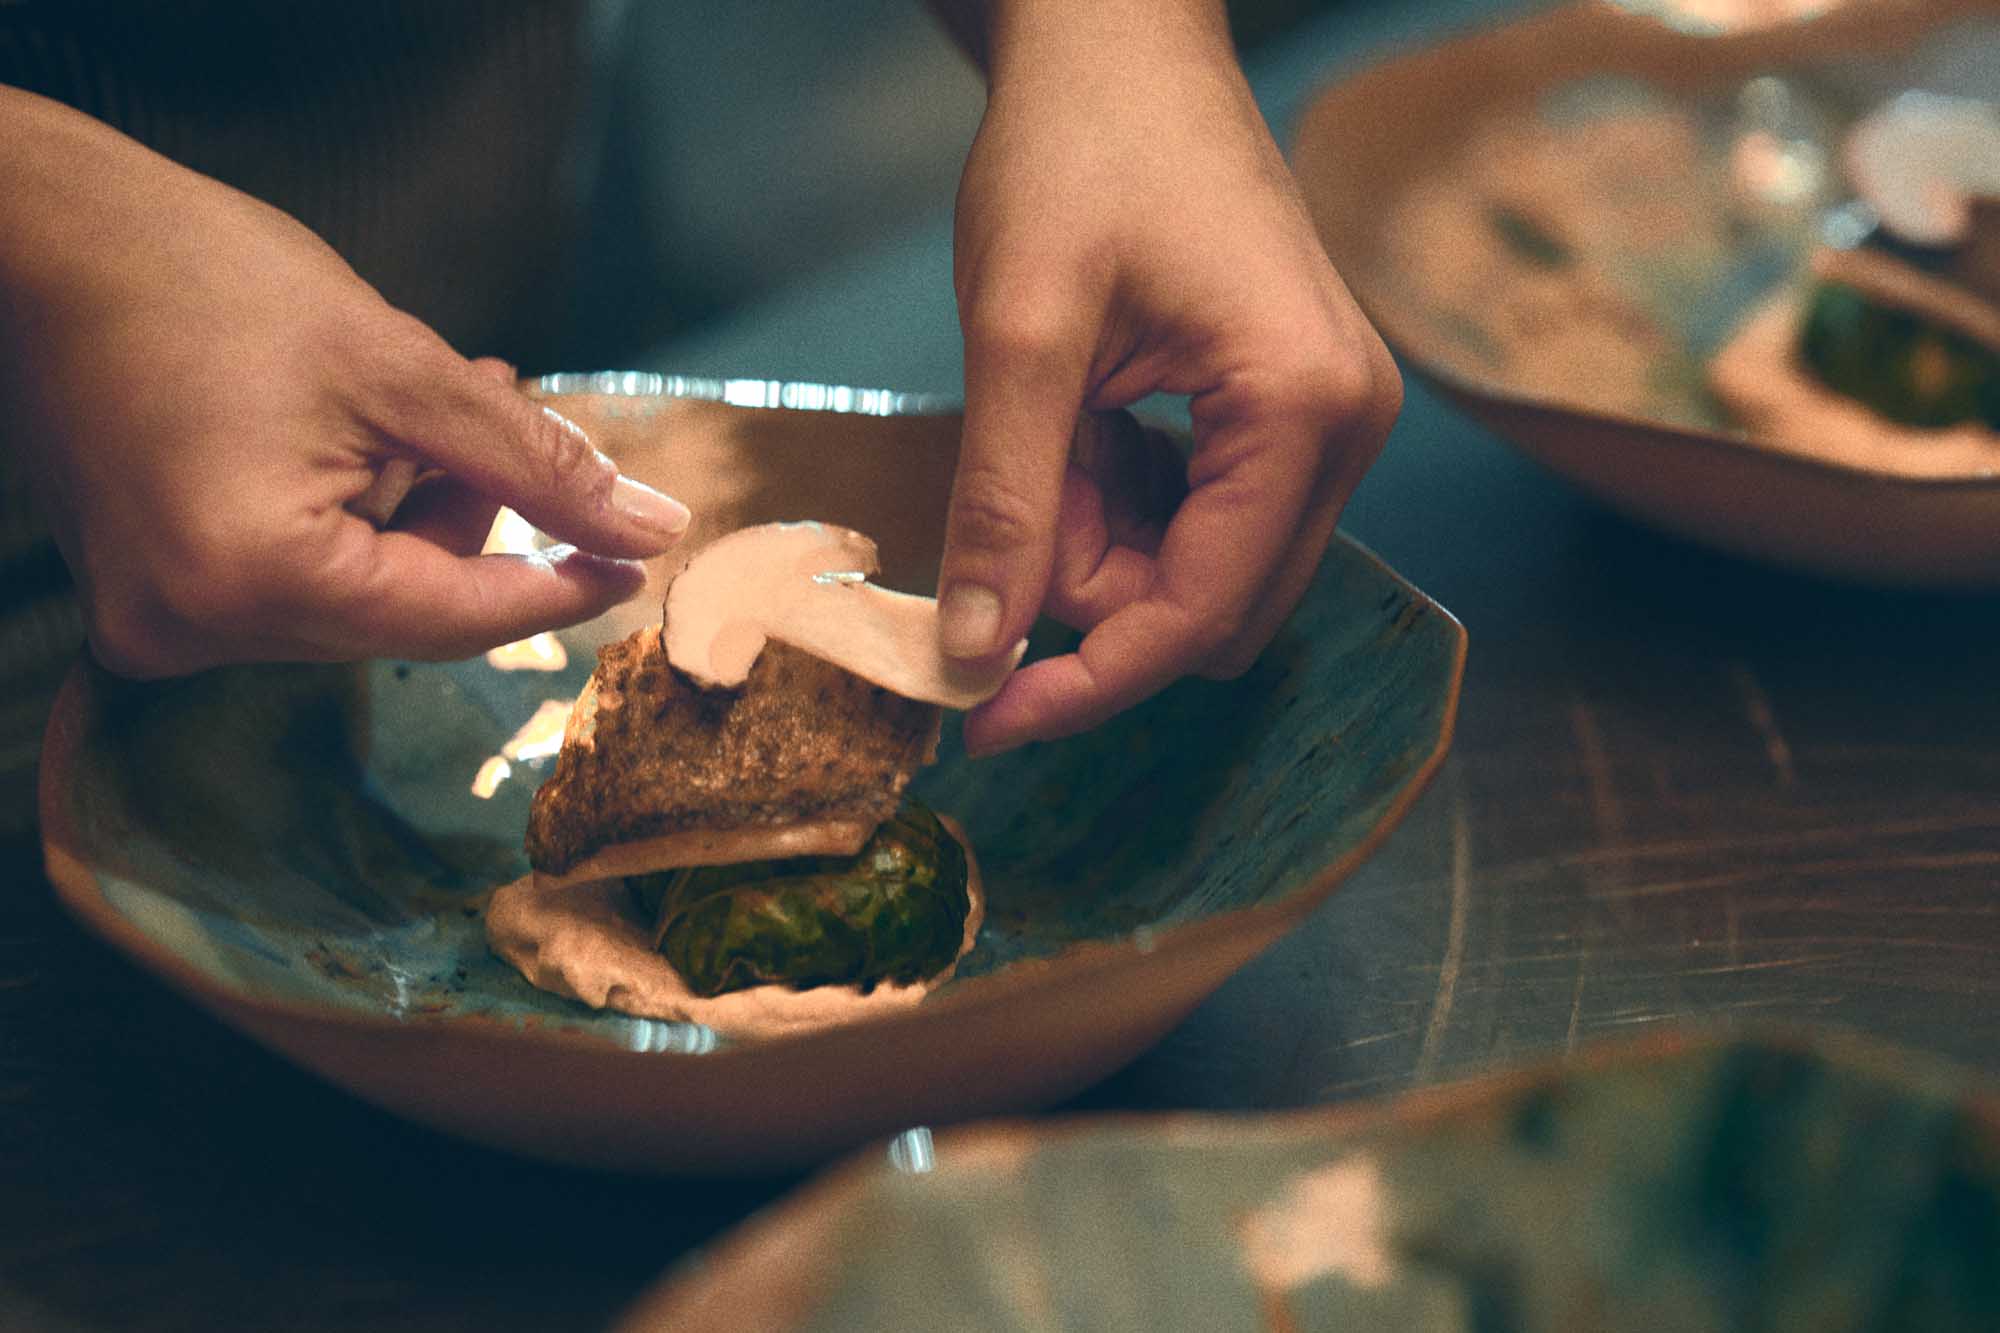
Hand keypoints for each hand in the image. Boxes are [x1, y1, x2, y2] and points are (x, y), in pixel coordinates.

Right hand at [0, 88, 689, 677]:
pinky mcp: (148, 592)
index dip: (558, 587)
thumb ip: (538, 463)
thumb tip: (652, 528)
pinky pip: (292, 581)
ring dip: (412, 510)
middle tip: (506, 406)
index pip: (452, 619)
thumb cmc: (209, 280)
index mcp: (249, 579)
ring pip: (355, 596)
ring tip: (421, 405)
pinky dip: (350, 518)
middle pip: (403, 611)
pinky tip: (360, 436)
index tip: (635, 560)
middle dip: (471, 517)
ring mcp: (157, 619)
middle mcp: (190, 628)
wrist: (49, 239)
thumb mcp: (405, 372)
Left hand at [933, 2, 1400, 753]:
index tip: (985, 724)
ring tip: (1044, 440)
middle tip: (1007, 517)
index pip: (1199, 614)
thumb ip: (1005, 503)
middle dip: (1096, 599)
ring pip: (1203, 574)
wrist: (1119, 44)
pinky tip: (1081, 434)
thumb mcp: (1018, 333)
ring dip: (1103, 552)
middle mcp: (1344, 430)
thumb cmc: (1079, 152)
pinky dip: (1122, 512)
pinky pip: (1205, 521)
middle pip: (1212, 611)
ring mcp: (1325, 422)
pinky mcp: (1289, 413)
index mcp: (1304, 409)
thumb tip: (979, 656)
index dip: (1089, 685)